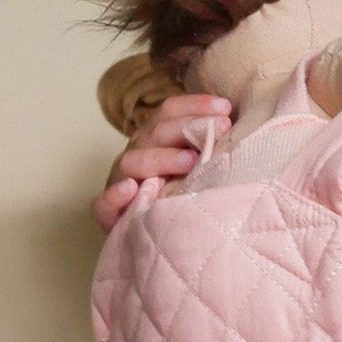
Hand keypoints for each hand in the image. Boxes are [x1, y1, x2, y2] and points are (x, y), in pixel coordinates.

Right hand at [90, 93, 231, 231]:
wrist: (153, 236)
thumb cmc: (180, 195)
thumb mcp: (197, 169)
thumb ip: (210, 148)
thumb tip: (238, 127)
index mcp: (155, 139)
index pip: (169, 112)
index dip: (195, 105)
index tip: (226, 108)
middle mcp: (137, 154)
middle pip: (156, 132)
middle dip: (188, 127)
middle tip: (220, 128)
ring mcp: (120, 181)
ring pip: (132, 162)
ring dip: (160, 158)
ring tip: (189, 161)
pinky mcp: (108, 212)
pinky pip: (103, 202)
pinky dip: (114, 195)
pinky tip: (131, 189)